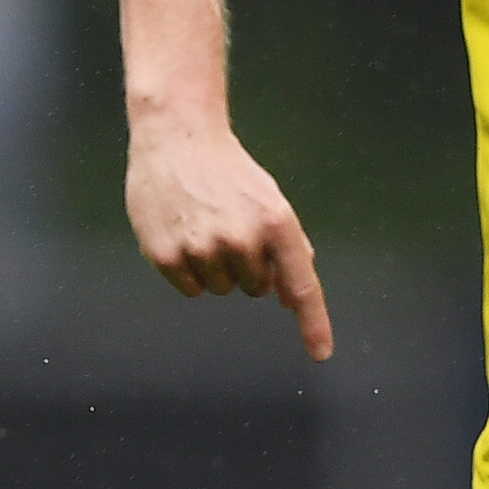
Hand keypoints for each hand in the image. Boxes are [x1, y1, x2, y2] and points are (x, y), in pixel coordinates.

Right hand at [125, 118, 331, 358]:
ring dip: (216, 267)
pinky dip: (189, 271)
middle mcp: (242, 238)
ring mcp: (203, 248)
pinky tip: (183, 234)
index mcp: (276, 222)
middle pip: (255, 288)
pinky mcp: (167, 255)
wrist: (177, 136)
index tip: (321, 353)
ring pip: (221, 289)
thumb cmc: (228, 171)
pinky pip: (191, 289)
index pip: (301, 284)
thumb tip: (287, 299)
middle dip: (247, 266)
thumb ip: (288, 249)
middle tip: (228, 226)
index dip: (313, 323)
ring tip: (203, 225)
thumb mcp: (270, 201)